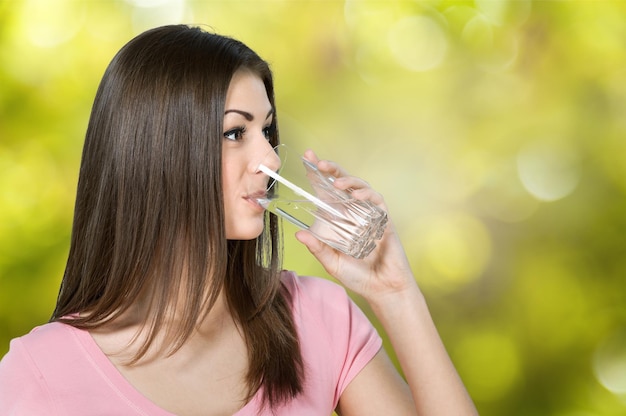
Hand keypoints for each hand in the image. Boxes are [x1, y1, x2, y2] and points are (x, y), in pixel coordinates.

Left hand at [295, 150, 417, 302]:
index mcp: (339, 219)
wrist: (383, 289)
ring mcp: (369, 214)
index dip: (318, 175)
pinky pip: (377, 201)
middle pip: (343, 183)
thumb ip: (318, 248)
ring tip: (336, 181)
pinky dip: (367, 195)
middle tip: (319, 162)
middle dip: (332, 169)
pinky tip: (357, 196)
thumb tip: (298, 234)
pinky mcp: (384, 219)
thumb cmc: (358, 276)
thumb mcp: (332, 262)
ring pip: (360, 187)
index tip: (307, 158)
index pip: (326, 191)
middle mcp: (353, 212)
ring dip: (348, 180)